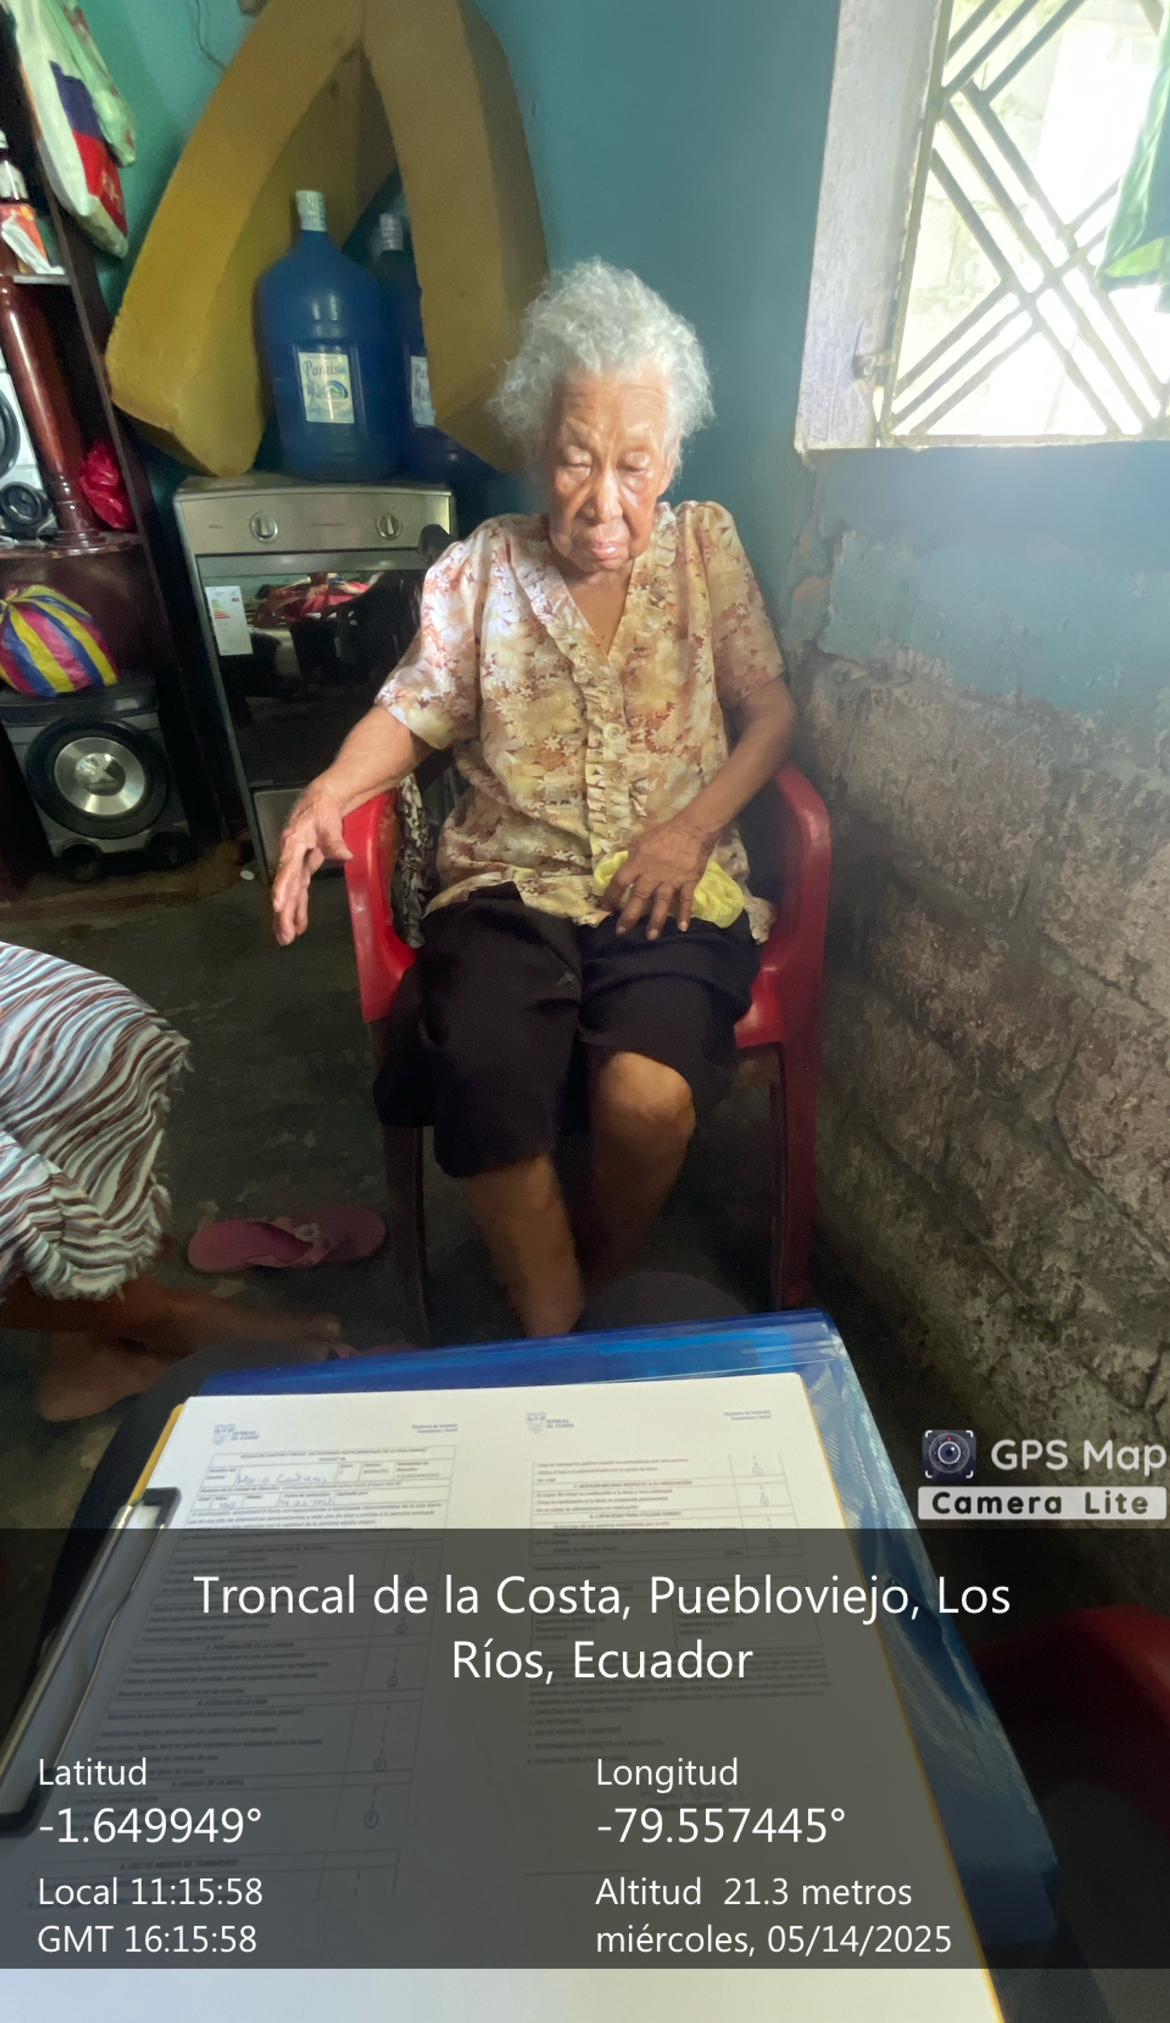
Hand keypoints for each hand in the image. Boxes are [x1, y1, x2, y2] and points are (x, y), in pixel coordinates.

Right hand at [271, 785, 350, 944]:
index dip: (282, 888)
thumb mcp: (329, 820)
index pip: (287, 868)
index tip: (278, 906)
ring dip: (289, 915)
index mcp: (292, 843)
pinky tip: (300, 925)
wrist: (321, 800)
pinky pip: (299, 890)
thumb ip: (335, 839)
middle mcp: (289, 855)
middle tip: (284, 937)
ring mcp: (295, 863)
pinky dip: (299, 907)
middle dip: (284, 913)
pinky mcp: (302, 867)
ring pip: (290, 892)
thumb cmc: (323, 809)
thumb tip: (346, 855)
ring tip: (287, 938)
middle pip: (286, 887)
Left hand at [601, 819, 711, 937]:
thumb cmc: (664, 833)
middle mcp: (652, 874)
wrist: (692, 829)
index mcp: (638, 862)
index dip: (611, 895)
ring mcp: (671, 880)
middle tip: (621, 931)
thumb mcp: (640, 839)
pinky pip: (686, 900)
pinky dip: (685, 914)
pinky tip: (683, 928)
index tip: (605, 907)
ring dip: (656, 920)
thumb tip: (614, 859)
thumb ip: (628, 852)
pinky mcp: (688, 882)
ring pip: (661, 903)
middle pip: (639, 897)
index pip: (620, 881)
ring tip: (651, 936)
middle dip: (629, 916)